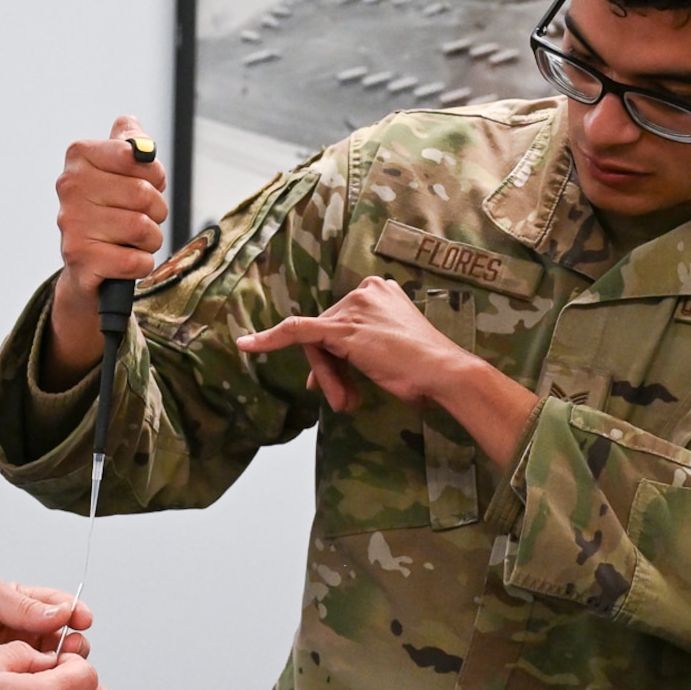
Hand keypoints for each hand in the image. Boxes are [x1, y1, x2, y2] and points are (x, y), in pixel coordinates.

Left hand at [0, 568, 89, 688]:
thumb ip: (17, 604)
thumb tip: (59, 613)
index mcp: (16, 604)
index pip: (58, 609)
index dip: (74, 614)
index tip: (82, 620)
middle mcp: (16, 633)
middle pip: (61, 643)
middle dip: (72, 646)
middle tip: (70, 650)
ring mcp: (5, 662)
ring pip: (46, 672)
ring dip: (58, 673)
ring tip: (57, 673)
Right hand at [46, 116, 168, 385]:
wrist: (87, 265)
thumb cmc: (110, 212)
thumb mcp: (121, 171)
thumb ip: (129, 143)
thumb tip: (131, 127)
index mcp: (80, 157)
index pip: (137, 156)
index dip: (155, 174)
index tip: (149, 184)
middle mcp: (69, 186)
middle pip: (143, 194)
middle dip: (157, 211)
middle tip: (146, 218)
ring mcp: (71, 223)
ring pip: (142, 228)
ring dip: (151, 240)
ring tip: (137, 241)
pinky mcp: (79, 259)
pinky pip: (135, 261)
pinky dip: (142, 264)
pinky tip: (129, 261)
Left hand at [236, 275, 538, 465]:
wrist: (444, 373)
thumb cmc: (425, 369)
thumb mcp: (387, 354)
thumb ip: (355, 354)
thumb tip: (320, 375)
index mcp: (380, 290)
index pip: (343, 322)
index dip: (336, 356)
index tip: (337, 378)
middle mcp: (365, 290)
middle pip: (328, 333)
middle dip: (332, 368)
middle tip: (345, 398)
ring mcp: (352, 308)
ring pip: (319, 344)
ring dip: (330, 376)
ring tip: (348, 399)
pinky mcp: (339, 328)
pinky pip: (296, 332)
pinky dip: (269, 339)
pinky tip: (246, 345)